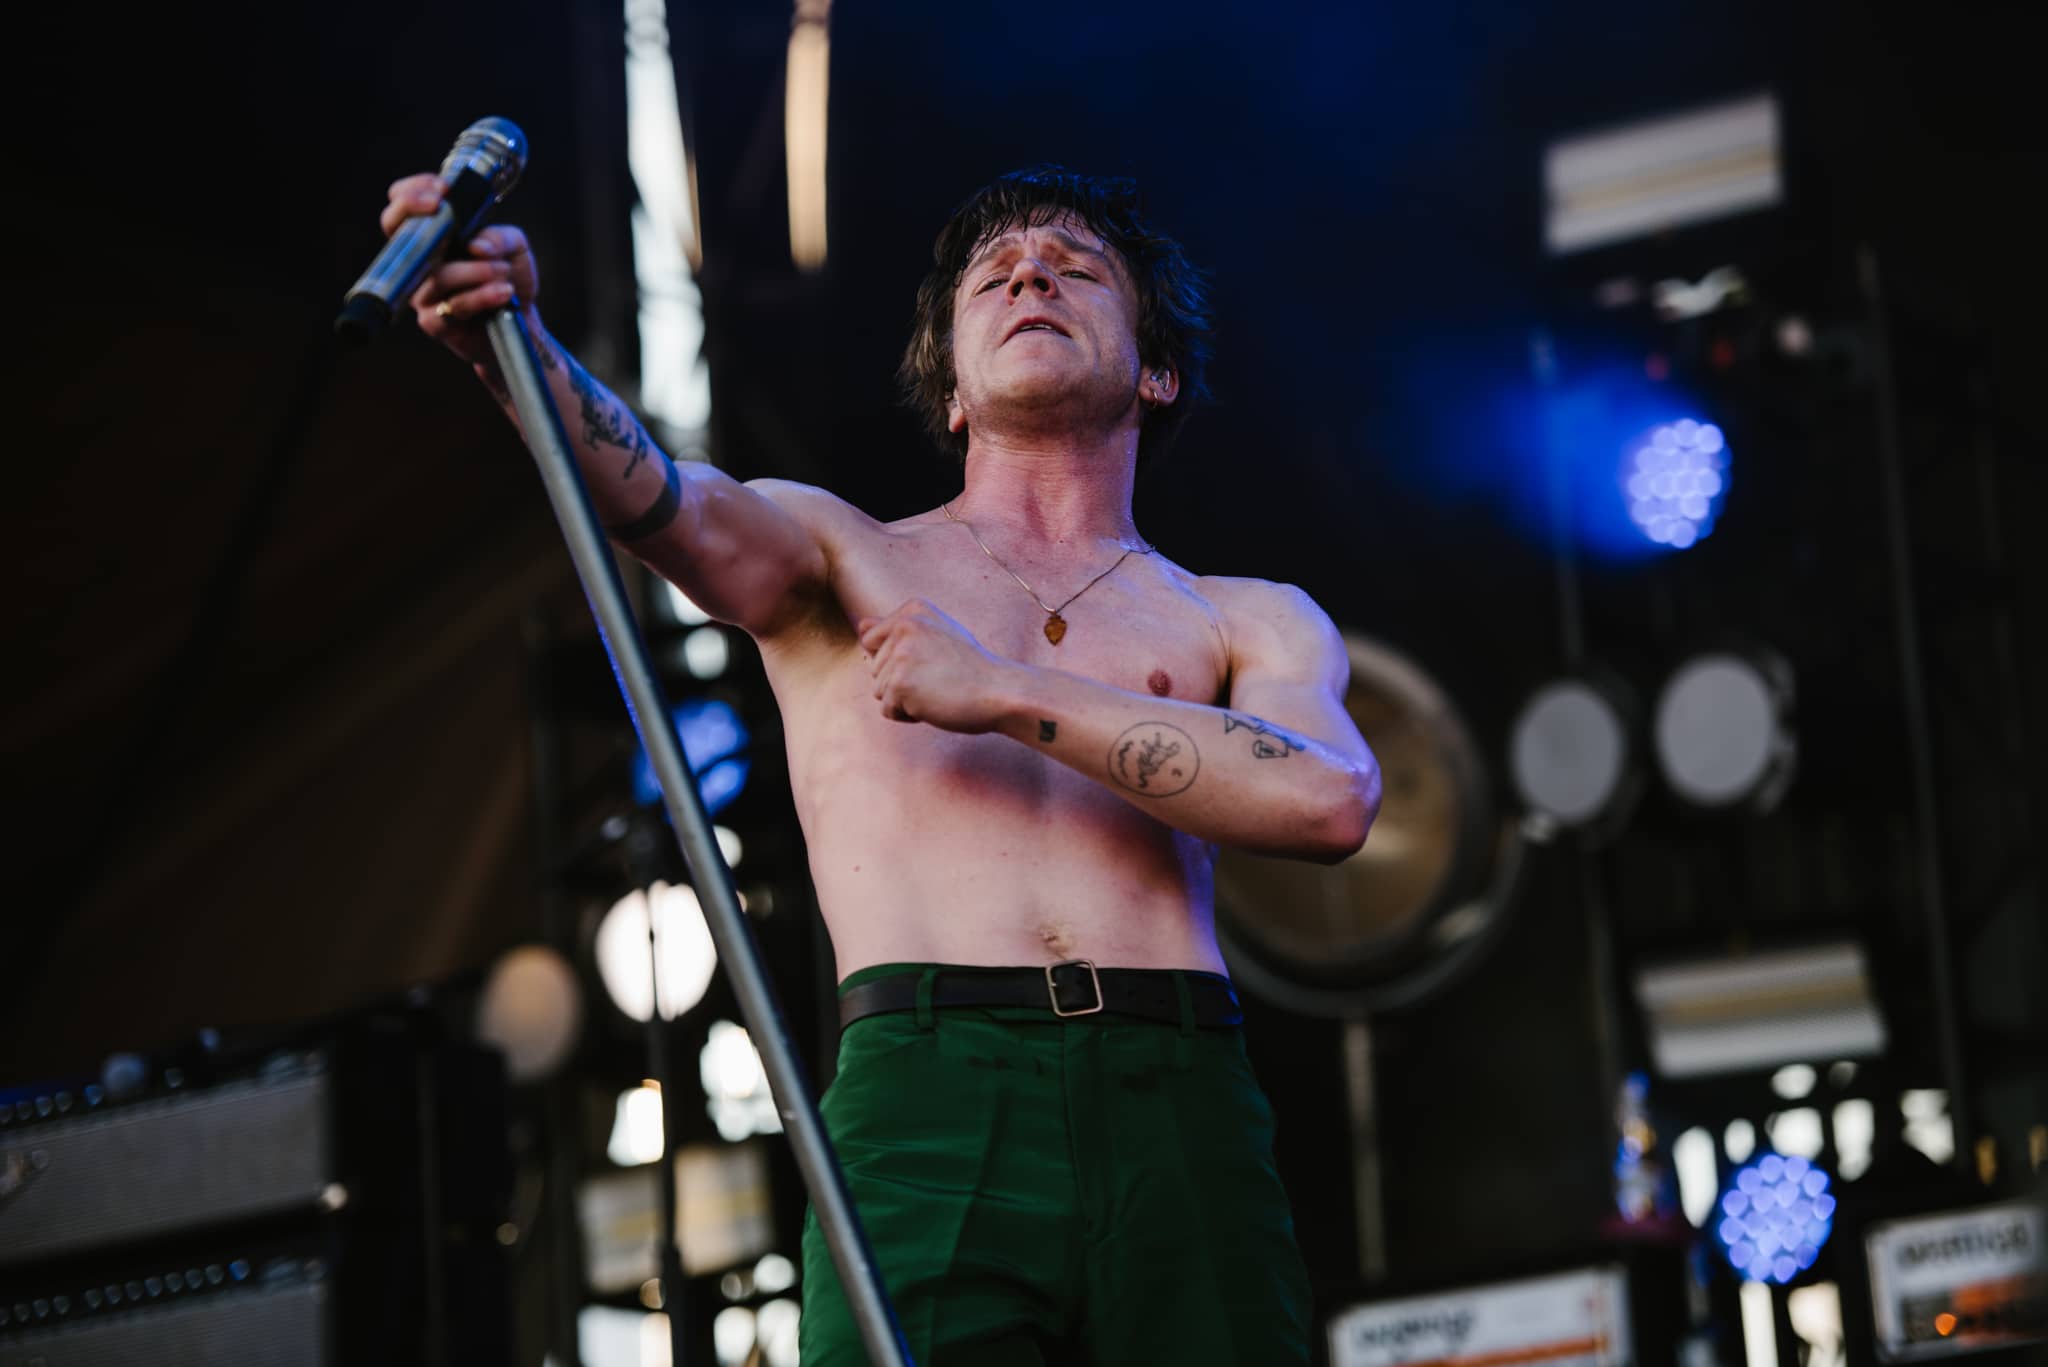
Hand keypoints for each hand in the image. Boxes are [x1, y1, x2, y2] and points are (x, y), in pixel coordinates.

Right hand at [379, 173, 540, 368]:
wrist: (521, 323)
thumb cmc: (509, 278)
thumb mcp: (515, 247)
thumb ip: (499, 237)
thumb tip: (475, 244)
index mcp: (434, 239)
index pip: (404, 209)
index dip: (411, 193)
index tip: (441, 189)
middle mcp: (421, 263)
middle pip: (396, 233)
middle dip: (414, 212)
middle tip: (442, 206)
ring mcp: (423, 293)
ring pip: (436, 274)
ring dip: (475, 270)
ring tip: (504, 271)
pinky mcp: (434, 321)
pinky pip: (452, 305)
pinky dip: (482, 296)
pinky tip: (504, 292)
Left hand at [859, 600, 1015, 733]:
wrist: (1000, 692)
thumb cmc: (971, 669)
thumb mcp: (937, 635)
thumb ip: (899, 629)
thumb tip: (860, 625)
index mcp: (912, 611)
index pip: (871, 640)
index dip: (895, 660)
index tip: (929, 661)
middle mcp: (904, 626)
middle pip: (874, 668)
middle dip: (901, 682)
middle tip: (939, 679)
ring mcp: (900, 655)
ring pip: (880, 691)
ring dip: (906, 700)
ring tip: (938, 690)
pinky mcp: (900, 683)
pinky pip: (888, 710)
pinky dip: (909, 715)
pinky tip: (934, 704)